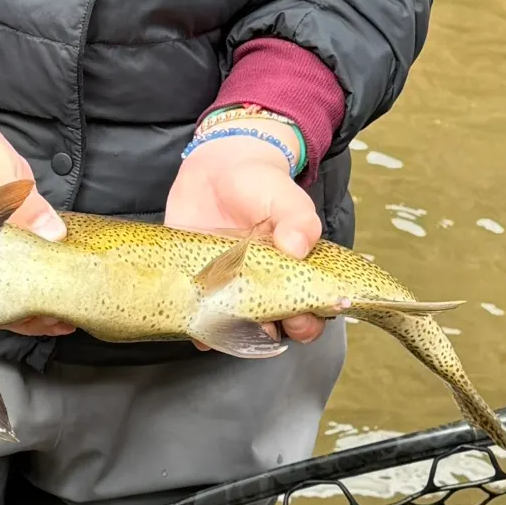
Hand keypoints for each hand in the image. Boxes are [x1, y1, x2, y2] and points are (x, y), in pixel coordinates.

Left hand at [164, 125, 324, 344]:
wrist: (215, 171)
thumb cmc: (259, 185)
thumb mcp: (284, 197)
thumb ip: (297, 220)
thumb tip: (297, 248)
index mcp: (292, 274)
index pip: (308, 312)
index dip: (307, 321)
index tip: (300, 315)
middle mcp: (261, 288)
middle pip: (273, 328)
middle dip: (271, 333)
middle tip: (262, 319)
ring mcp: (228, 290)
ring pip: (235, 329)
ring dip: (232, 334)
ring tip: (228, 320)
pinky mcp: (197, 285)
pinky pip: (198, 317)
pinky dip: (197, 327)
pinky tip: (197, 322)